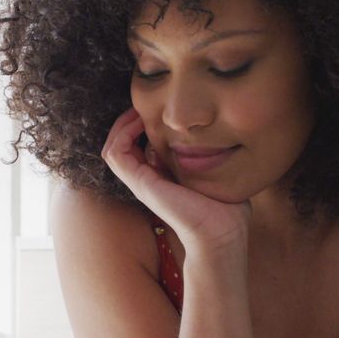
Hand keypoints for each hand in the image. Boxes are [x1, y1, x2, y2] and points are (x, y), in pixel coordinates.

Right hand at [101, 107, 251, 256]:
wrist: (221, 233)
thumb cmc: (225, 208)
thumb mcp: (214, 172)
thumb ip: (208, 157)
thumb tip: (215, 135)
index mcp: (161, 178)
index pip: (137, 146)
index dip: (142, 124)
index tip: (159, 108)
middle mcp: (147, 180)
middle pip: (121, 144)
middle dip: (129, 120)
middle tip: (145, 104)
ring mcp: (141, 183)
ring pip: (112, 147)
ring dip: (122, 124)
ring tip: (139, 109)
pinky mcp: (141, 183)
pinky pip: (115, 152)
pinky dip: (122, 132)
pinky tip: (141, 120)